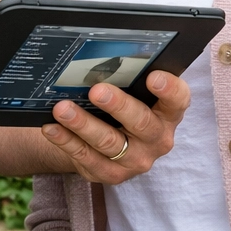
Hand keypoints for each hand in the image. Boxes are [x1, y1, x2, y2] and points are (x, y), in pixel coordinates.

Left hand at [40, 70, 189, 184]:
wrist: (113, 141)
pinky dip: (67, 141)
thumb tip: (103, 56)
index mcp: (168, 113)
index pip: (178, 100)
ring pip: (109, 142)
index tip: (153, 76)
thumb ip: (130, 78)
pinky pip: (87, 158)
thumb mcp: (136, 93)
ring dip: (83, 124)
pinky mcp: (113, 174)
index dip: (169, 89)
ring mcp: (136, 160)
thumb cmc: (126, 106)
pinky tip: (52, 128)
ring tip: (62, 108)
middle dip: (118, 106)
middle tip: (96, 91)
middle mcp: (158, 138)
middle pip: (141, 122)